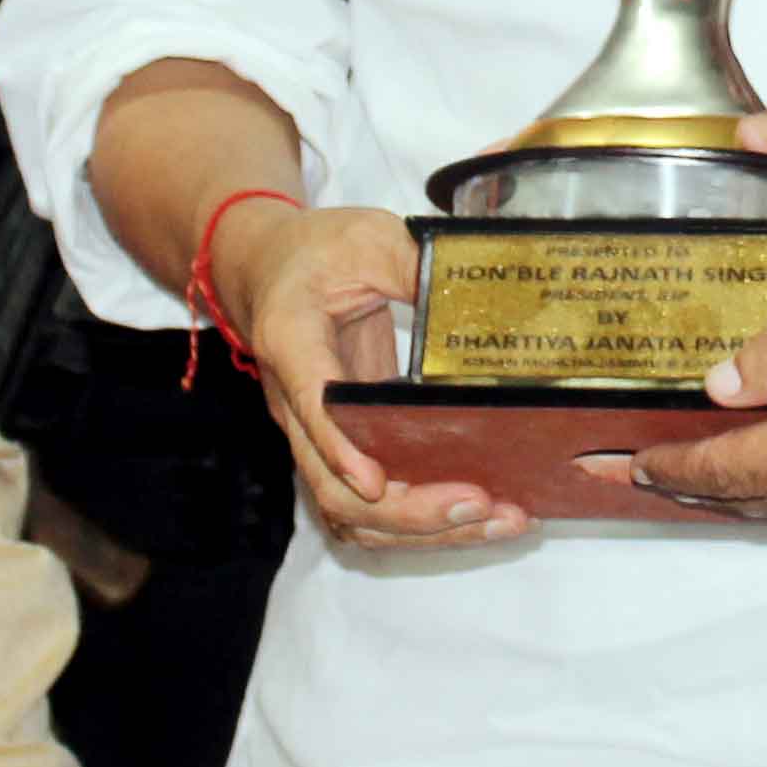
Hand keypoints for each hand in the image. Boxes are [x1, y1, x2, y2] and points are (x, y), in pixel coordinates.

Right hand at [210, 200, 534, 550]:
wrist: (266, 269)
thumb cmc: (314, 252)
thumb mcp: (366, 237)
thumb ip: (414, 264)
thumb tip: (482, 299)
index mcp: (291, 340)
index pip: (310, 404)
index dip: (340, 449)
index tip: (376, 482)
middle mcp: (293, 405)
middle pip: (333, 486)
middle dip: (408, 510)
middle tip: (482, 502)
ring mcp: (313, 437)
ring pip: (352, 514)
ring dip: (423, 530)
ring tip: (500, 520)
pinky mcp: (340, 448)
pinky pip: (370, 508)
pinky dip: (420, 524)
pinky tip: (479, 515)